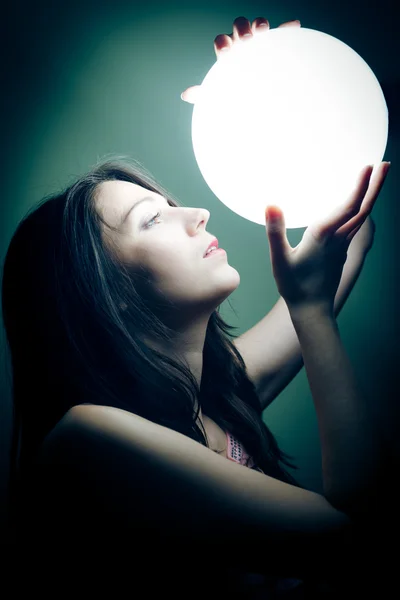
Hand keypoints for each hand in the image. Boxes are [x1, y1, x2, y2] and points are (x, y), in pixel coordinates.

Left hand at [180, 16, 300, 103]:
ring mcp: (261, 41)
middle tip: (245, 40)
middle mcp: (243, 43)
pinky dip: (287, 27)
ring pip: (257, 24)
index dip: (223, 44)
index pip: (222, 42)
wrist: (258, 96)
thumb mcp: (221, 93)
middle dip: (240, 30)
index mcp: (229, 52)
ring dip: (259, 23)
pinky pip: (283, 31)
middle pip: (238, 26)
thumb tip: (185, 95)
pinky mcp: (278, 43)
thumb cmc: (236, 93)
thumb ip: (205, 93)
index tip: (226, 54)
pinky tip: (293, 25)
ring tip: (263, 31)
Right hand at [264, 162, 390, 314]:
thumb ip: (275, 231)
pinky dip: (361, 208)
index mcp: (323, 237)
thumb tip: (272, 204)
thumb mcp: (279, 259)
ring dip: (371, 195)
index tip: (368, 167)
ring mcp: (342, 246)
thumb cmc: (294, 286)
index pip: (347, 208)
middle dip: (375, 186)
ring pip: (362, 217)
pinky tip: (357, 204)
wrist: (312, 309)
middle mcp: (338, 239)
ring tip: (377, 176)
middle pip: (362, 209)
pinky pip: (356, 225)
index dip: (359, 187)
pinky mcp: (341, 251)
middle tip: (386, 164)